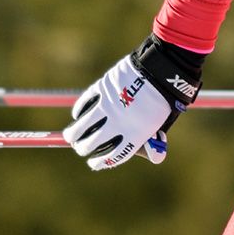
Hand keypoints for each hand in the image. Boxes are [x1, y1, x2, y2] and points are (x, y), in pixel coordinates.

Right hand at [62, 35, 202, 169]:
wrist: (161, 71)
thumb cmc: (163, 101)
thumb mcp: (162, 125)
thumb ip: (152, 141)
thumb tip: (156, 159)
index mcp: (135, 135)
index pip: (112, 157)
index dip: (99, 163)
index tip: (92, 163)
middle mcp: (119, 123)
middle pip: (92, 143)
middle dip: (83, 148)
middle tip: (80, 148)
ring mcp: (108, 106)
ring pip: (82, 126)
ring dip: (73, 133)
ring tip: (70, 136)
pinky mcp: (102, 89)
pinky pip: (84, 104)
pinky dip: (79, 111)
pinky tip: (78, 115)